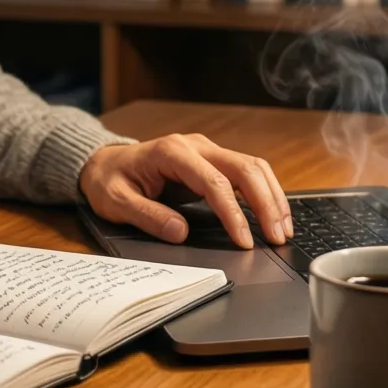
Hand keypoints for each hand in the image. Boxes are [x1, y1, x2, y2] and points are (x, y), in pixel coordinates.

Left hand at [78, 135, 291, 249]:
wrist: (104, 162)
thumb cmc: (110, 181)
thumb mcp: (116, 201)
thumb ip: (148, 216)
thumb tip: (181, 232)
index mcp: (172, 152)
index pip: (214, 183)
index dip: (234, 213)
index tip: (245, 240)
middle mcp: (196, 146)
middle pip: (244, 168)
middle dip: (266, 204)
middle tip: (277, 237)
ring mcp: (206, 151)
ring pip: (252, 167)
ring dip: (272, 197)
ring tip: (283, 229)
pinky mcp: (212, 161)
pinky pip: (246, 172)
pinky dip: (264, 192)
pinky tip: (273, 214)